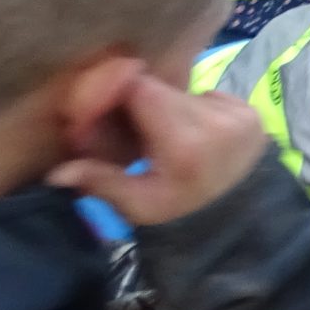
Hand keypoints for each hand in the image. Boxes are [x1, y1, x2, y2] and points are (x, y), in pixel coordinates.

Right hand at [48, 75, 267, 225]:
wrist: (238, 220)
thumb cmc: (181, 214)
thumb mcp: (138, 206)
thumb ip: (101, 181)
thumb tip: (57, 173)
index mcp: (184, 144)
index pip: (140, 89)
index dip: (118, 94)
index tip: (109, 115)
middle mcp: (216, 122)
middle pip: (162, 89)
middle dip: (143, 105)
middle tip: (142, 135)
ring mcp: (238, 115)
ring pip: (184, 92)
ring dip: (171, 109)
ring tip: (171, 140)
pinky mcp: (252, 112)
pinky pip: (209, 97)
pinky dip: (197, 111)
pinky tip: (198, 138)